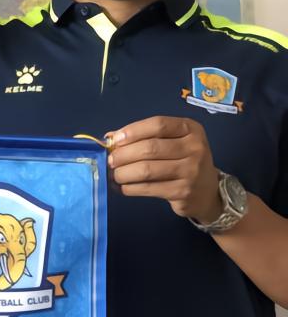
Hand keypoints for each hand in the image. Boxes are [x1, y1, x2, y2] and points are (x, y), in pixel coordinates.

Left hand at [106, 116, 221, 223]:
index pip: (158, 124)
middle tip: (110, 161)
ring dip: (123, 173)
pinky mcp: (183, 192)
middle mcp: (195, 147)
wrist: (206, 191)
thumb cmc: (182, 160)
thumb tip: (110, 137)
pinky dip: (130, 187)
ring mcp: (191, 171)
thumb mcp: (171, 142)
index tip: (114, 140)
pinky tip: (122, 187)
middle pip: (150, 148)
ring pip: (147, 170)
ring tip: (114, 174)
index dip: (133, 131)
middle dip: (123, 155)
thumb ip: (145, 136)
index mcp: (190, 129)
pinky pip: (148, 188)